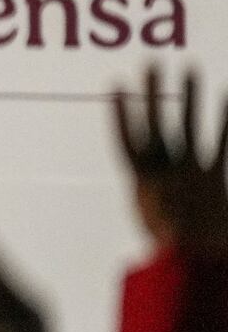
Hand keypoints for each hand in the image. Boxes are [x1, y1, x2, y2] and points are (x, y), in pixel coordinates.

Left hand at [112, 65, 227, 256]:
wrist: (199, 270)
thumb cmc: (177, 262)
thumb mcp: (166, 243)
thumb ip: (168, 229)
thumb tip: (169, 232)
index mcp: (144, 185)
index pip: (128, 142)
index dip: (121, 115)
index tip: (115, 86)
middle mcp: (164, 173)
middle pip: (156, 124)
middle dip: (153, 93)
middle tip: (151, 60)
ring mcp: (188, 174)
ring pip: (188, 128)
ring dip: (190, 99)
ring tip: (190, 67)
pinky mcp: (211, 180)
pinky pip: (218, 145)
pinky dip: (224, 123)